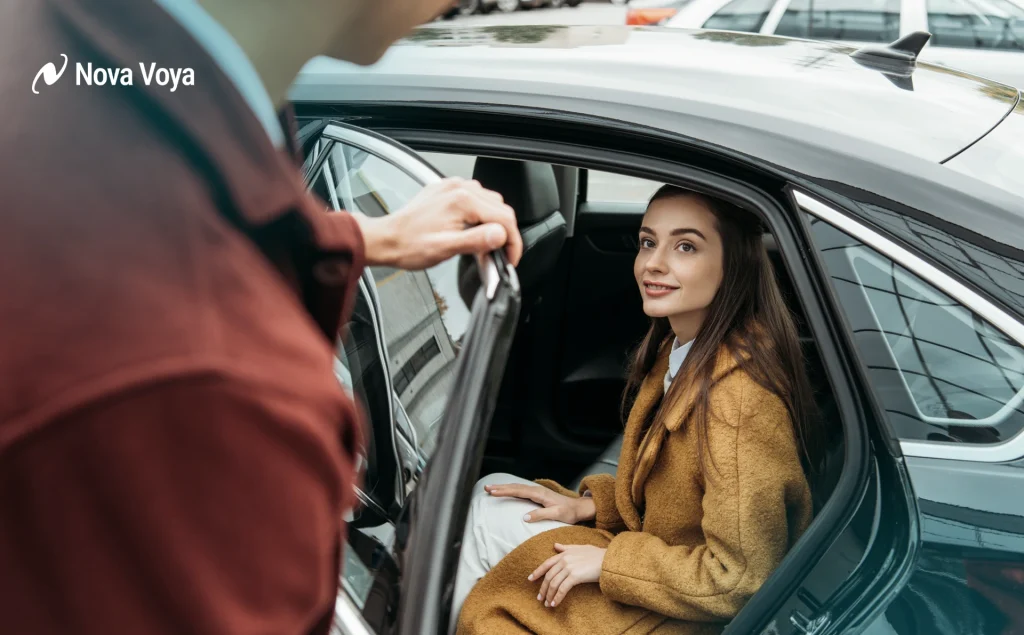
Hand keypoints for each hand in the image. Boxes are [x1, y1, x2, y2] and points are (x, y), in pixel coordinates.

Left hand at [354, 177, 522, 269]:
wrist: (386, 239)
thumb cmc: (409, 245)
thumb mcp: (446, 249)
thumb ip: (477, 240)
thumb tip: (500, 235)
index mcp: (463, 201)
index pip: (504, 218)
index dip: (513, 242)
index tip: (510, 258)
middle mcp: (460, 189)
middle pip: (500, 208)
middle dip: (506, 233)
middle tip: (501, 254)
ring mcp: (453, 188)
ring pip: (490, 202)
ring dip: (494, 222)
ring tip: (486, 243)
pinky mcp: (447, 191)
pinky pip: (475, 198)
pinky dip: (480, 214)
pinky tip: (473, 229)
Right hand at [483, 483, 595, 524]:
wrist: (578, 508)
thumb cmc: (569, 512)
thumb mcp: (557, 515)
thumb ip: (542, 515)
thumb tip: (525, 517)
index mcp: (540, 494)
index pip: (519, 491)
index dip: (505, 491)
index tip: (493, 492)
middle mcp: (537, 490)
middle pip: (515, 487)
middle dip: (500, 487)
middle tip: (486, 488)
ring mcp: (537, 492)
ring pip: (517, 488)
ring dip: (504, 488)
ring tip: (491, 489)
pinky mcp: (538, 495)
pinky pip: (521, 491)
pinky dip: (511, 490)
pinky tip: (505, 491)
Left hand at [529, 543, 605, 607]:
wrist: (608, 560)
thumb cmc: (597, 555)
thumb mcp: (581, 548)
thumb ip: (567, 547)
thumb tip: (555, 545)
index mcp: (564, 553)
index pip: (547, 563)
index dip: (537, 572)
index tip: (530, 579)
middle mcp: (564, 559)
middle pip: (548, 576)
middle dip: (543, 588)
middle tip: (540, 598)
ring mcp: (569, 567)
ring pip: (553, 584)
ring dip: (549, 595)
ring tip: (547, 603)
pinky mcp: (575, 576)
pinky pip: (562, 589)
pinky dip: (557, 597)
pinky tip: (555, 603)